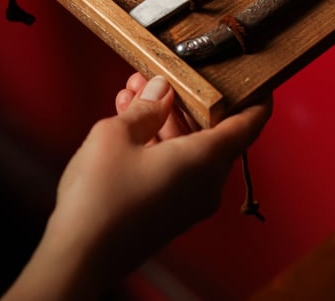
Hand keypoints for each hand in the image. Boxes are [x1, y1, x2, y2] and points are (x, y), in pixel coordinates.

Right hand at [5, 72, 271, 299]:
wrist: (77, 258)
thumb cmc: (100, 196)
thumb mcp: (118, 133)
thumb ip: (146, 106)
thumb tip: (162, 90)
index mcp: (205, 161)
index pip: (250, 124)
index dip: (257, 97)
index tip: (256, 77)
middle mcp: (206, 184)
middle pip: (212, 130)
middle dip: (184, 98)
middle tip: (156, 75)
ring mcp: (188, 202)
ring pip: (188, 147)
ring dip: (163, 117)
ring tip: (131, 91)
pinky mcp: (169, 212)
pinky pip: (175, 166)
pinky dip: (158, 141)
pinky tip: (128, 120)